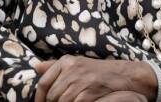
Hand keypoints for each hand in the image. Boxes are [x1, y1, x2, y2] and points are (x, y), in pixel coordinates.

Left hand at [34, 57, 154, 101]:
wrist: (124, 76)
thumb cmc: (99, 72)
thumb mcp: (77, 64)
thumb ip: (56, 66)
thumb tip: (36, 68)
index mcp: (66, 62)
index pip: (43, 83)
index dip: (39, 98)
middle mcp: (71, 69)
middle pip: (51, 95)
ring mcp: (81, 81)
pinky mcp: (90, 92)